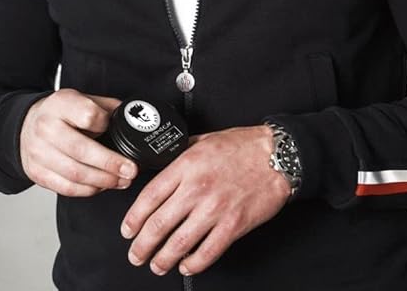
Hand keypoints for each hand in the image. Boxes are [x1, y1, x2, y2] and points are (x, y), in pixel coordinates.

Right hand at [20, 89, 137, 195]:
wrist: (26, 125)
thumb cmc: (60, 113)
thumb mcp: (82, 99)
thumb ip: (106, 107)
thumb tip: (134, 118)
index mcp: (61, 104)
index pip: (88, 115)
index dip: (105, 124)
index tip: (117, 130)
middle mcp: (46, 127)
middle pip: (81, 150)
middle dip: (110, 164)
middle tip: (131, 170)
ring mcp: (39, 152)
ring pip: (75, 173)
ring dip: (103, 181)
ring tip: (121, 181)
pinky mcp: (37, 173)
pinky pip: (66, 188)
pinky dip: (88, 190)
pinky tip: (102, 186)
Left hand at [120, 125, 290, 276]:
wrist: (279, 155)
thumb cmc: (244, 146)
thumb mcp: (205, 140)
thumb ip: (182, 153)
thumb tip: (164, 163)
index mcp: (187, 165)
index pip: (149, 197)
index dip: (133, 218)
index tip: (127, 230)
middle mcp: (197, 188)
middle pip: (158, 224)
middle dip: (142, 246)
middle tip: (136, 254)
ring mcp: (215, 209)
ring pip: (179, 243)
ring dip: (162, 259)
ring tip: (156, 265)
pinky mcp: (233, 225)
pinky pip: (207, 252)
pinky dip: (193, 264)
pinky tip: (186, 266)